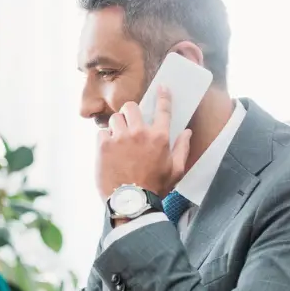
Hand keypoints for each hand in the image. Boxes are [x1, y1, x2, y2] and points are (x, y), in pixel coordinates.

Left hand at [96, 86, 190, 200]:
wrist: (131, 202)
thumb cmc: (155, 188)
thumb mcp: (176, 171)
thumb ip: (183, 148)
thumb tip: (187, 132)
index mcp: (160, 137)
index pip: (163, 109)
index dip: (163, 95)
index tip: (161, 88)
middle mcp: (140, 133)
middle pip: (132, 107)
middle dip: (131, 112)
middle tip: (130, 123)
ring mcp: (120, 138)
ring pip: (115, 118)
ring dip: (117, 125)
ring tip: (118, 139)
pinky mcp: (104, 146)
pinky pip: (101, 132)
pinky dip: (104, 138)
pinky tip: (108, 150)